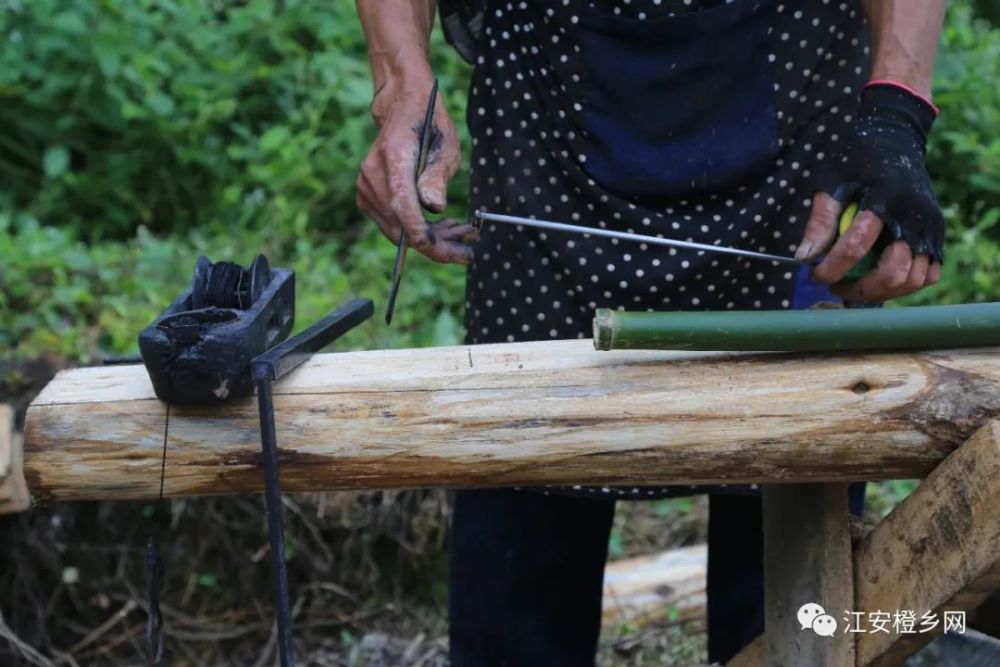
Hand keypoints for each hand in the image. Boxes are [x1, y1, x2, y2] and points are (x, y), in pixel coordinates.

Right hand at [357, 78, 475, 263]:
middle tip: (469, 244)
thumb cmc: (429, 125)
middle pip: (400, 224)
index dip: (418, 230)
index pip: (401, 202)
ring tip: (462, 231)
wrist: (401, 109)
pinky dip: (418, 231)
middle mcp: (373, 175)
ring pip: (397, 230)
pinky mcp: (367, 198)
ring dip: (431, 238)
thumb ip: (438, 176)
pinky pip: (392, 225)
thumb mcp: (446, 145)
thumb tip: (434, 208)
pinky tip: (443, 226)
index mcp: (394, 156)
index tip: (440, 247)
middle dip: (435, 242)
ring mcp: (365, 188)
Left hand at [796, 83, 943, 300]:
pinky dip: (904, 285)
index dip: (833, 267)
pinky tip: (878, 280)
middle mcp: (914, 214)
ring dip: (880, 292)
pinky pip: (928, 275)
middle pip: (893, 270)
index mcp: (884, 196)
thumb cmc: (855, 161)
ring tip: (854, 287)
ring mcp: (931, 226)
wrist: (895, 141)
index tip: (814, 275)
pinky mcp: (938, 234)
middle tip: (836, 286)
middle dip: (860, 288)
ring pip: (913, 279)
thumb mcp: (831, 182)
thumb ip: (820, 220)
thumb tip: (804, 257)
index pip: (857, 244)